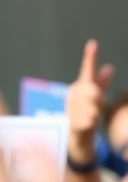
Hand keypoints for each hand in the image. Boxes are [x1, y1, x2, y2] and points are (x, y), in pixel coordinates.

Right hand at [66, 40, 114, 162]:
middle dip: (95, 96)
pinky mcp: (72, 122)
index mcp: (78, 87)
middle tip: (95, 103)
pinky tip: (87, 123)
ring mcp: (71, 108)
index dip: (90, 57)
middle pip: (91, 89)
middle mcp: (72, 96)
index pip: (86, 71)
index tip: (93, 43)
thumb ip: (101, 83)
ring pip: (92, 105)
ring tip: (90, 116)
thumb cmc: (86, 114)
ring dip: (94, 111)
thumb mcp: (95, 98)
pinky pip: (89, 118)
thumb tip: (110, 67)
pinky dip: (90, 121)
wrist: (75, 137)